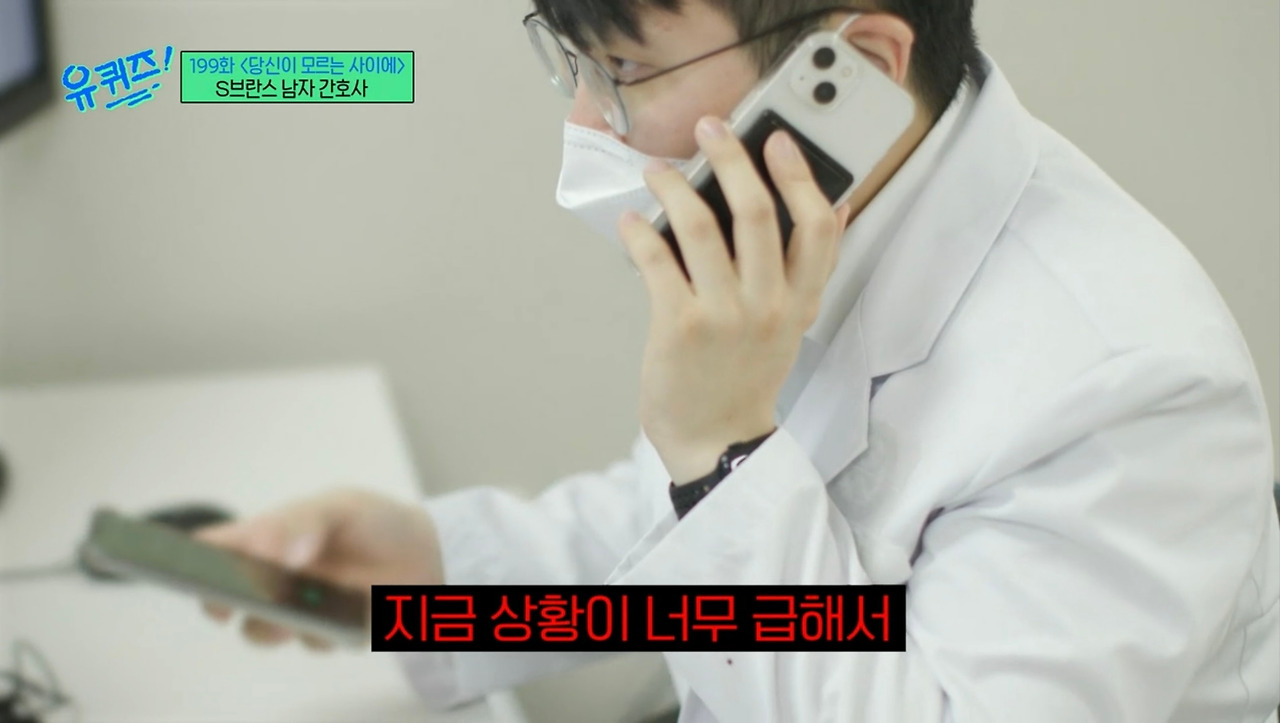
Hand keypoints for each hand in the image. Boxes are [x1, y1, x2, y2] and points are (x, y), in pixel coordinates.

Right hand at [193, 487, 443, 649]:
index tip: (193, 572)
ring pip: (263, 630)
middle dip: (228, 603)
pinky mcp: (325, 633)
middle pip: (225, 599)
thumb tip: (269, 554)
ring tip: (303, 609)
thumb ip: (300, 524)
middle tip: (240, 598)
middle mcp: (271, 576)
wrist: (425, 556)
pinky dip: (329, 630)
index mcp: (267, 536)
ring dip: (279, 622)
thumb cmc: (373, 523)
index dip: (191, 561)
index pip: (214, 547)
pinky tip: (353, 613)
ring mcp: (294, 608)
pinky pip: (312, 642)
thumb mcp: (340, 508)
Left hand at [619, 116, 850, 482]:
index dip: (798, 176)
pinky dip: (641, 232)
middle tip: (709, 129)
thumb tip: (836, 205)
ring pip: (701, 229)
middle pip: (756, 213)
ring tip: (656, 170)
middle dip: (731, 159)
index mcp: (799, 301)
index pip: (817, 227)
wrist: (716, 439)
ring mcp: (723, 316)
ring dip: (673, 188)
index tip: (777, 140)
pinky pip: (658, 261)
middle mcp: (768, 306)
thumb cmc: (745, 376)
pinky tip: (633, 220)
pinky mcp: (679, 327)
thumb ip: (808, 269)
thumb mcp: (791, 324)